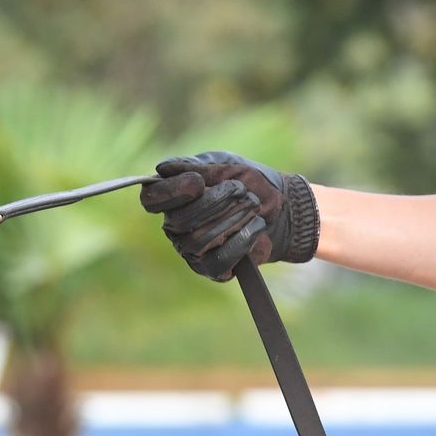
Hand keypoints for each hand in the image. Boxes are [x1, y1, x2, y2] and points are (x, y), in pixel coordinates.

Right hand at [139, 151, 320, 280]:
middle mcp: (174, 225)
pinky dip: (243, 240)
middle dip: (216, 202)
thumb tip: (162, 169)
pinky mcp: (211, 269)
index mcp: (172, 197)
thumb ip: (194, 167)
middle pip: (179, 219)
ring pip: (200, 239)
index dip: (171, 191)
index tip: (199, 182)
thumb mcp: (225, 166)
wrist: (284, 208)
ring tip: (254, 207)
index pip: (151, 198)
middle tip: (241, 190)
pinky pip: (219, 259)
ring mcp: (190, 249)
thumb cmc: (250, 183)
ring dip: (234, 219)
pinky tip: (257, 226)